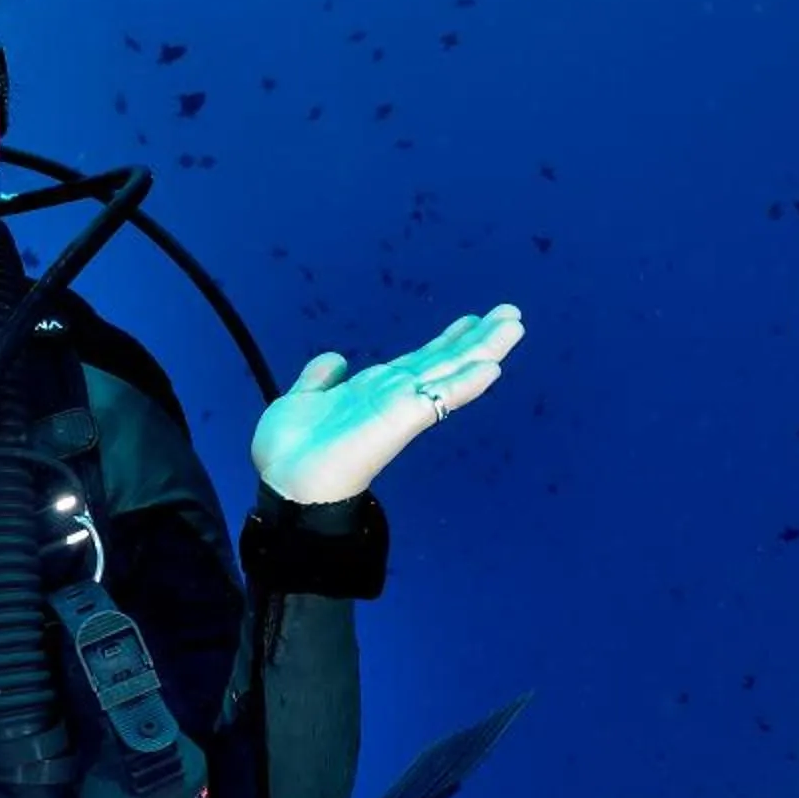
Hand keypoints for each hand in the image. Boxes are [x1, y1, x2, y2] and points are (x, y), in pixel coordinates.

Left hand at [251, 305, 524, 504]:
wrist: (285, 483)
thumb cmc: (291, 452)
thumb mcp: (302, 401)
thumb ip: (320, 379)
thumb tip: (335, 359)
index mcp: (374, 391)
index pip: (419, 361)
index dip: (446, 341)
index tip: (471, 319)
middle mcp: (394, 397)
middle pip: (443, 362)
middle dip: (477, 339)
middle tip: (510, 314)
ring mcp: (401, 409)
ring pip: (449, 373)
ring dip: (482, 351)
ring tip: (513, 326)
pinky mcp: (401, 421)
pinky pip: (438, 400)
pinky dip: (464, 384)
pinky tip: (490, 369)